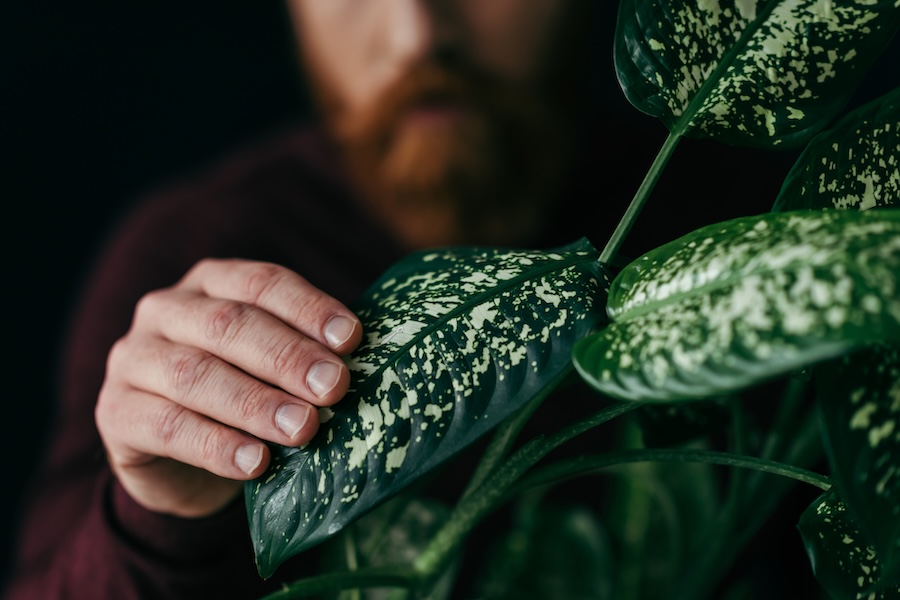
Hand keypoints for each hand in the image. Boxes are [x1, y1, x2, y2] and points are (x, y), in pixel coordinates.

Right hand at [95, 259, 361, 517]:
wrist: (179, 460)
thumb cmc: (242, 396)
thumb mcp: (271, 367)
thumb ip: (305, 356)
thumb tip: (360, 366)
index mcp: (210, 283)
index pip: (261, 283)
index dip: (308, 308)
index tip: (352, 339)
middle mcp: (165, 310)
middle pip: (229, 325)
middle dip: (288, 357)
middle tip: (335, 388)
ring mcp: (133, 359)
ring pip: (195, 374)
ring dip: (256, 403)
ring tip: (303, 429)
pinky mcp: (115, 413)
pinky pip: (166, 426)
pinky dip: (216, 445)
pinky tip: (256, 463)